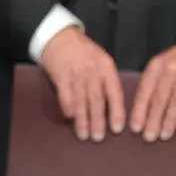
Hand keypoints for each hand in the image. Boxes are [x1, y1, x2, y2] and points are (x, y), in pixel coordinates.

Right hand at [38, 26, 124, 141]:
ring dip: (82, 121)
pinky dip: (68, 109)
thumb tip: (114, 107)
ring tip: (84, 135)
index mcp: (106, 67)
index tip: (117, 129)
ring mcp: (75, 74)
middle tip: (98, 138)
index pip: (114, 93)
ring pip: (81, 102)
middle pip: (97, 101)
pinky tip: (70, 118)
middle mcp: (92, 71)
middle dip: (98, 121)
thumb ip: (107, 80)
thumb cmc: (83, 50)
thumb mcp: (101, 60)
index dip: (116, 112)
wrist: (59, 36)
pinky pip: (65, 97)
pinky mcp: (60, 76)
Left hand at [129, 38, 175, 141]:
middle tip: (148, 137)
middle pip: (158, 99)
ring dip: (168, 121)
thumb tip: (141, 112)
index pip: (144, 91)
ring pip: (174, 102)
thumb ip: (152, 84)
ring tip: (163, 135)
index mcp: (155, 67)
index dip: (139, 111)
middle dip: (152, 120)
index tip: (135, 127)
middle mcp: (168, 70)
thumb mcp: (161, 66)